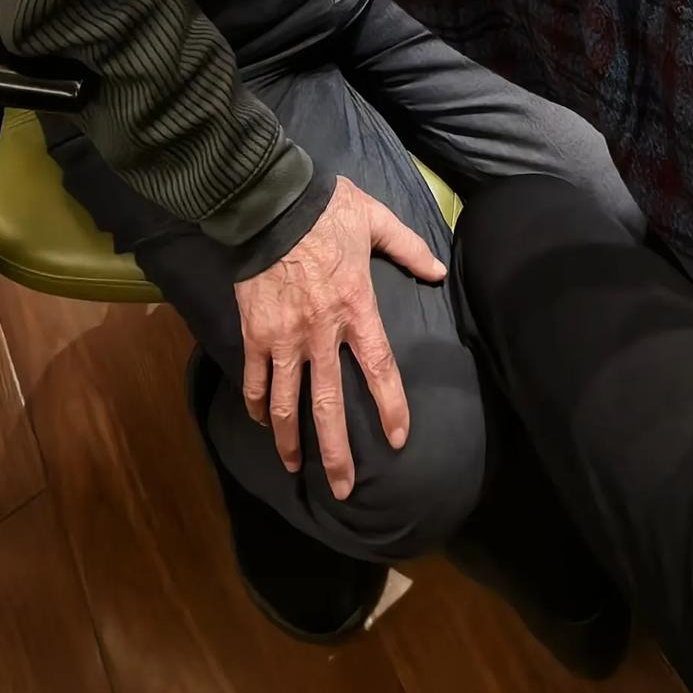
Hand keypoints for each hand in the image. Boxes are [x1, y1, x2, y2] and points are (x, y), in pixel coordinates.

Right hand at [234, 175, 447, 499]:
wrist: (270, 204)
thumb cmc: (327, 211)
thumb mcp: (376, 221)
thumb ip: (408, 248)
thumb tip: (439, 272)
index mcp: (356, 309)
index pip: (379, 369)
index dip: (390, 407)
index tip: (396, 440)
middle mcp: (320, 333)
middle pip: (328, 405)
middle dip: (335, 452)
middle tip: (343, 489)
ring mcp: (283, 338)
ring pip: (285, 402)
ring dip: (289, 440)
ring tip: (294, 468)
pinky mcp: (254, 333)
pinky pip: (254, 379)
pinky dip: (256, 405)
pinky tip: (261, 422)